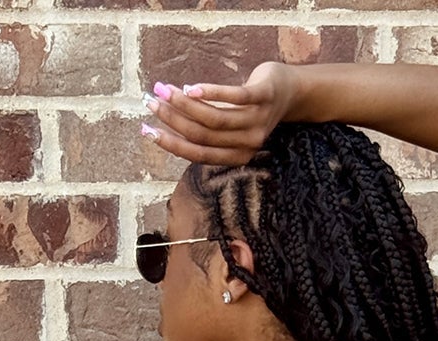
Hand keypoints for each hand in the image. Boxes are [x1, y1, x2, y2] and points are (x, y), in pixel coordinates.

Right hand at [141, 62, 297, 165]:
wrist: (291, 93)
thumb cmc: (253, 110)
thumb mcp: (232, 128)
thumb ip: (208, 132)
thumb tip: (168, 126)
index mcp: (237, 157)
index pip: (197, 153)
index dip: (170, 143)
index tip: (146, 129)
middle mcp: (247, 144)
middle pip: (202, 135)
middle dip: (171, 119)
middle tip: (150, 102)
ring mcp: (257, 120)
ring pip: (213, 118)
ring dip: (183, 104)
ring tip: (162, 89)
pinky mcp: (263, 96)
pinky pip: (233, 97)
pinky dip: (210, 92)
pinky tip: (190, 87)